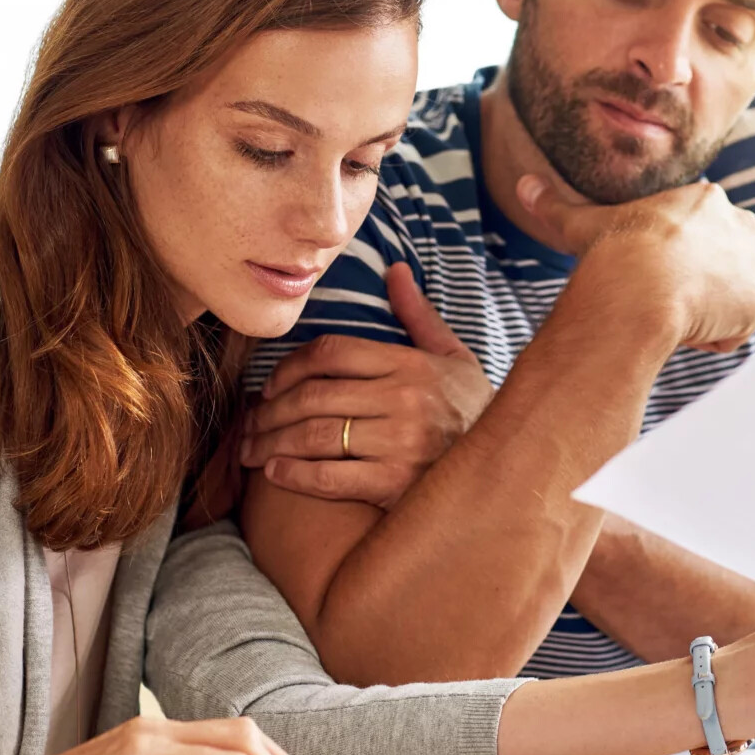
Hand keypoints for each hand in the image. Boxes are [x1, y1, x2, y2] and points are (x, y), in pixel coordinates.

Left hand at [239, 264, 493, 506]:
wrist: (506, 469)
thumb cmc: (472, 411)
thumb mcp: (452, 357)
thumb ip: (417, 316)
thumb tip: (395, 270)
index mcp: (410, 364)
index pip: (331, 352)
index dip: (289, 367)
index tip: (269, 386)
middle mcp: (405, 399)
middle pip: (314, 395)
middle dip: (269, 411)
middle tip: (248, 424)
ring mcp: (401, 443)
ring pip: (315, 435)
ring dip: (271, 443)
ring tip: (250, 449)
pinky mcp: (396, 484)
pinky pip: (330, 478)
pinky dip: (295, 475)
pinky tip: (275, 473)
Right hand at [515, 173, 754, 352]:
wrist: (642, 289)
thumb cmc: (613, 254)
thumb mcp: (582, 225)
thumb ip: (556, 205)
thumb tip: (523, 185)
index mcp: (707, 200)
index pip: (704, 235)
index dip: (678, 261)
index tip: (653, 275)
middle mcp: (743, 225)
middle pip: (729, 262)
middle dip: (704, 283)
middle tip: (665, 297)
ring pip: (734, 297)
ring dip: (708, 311)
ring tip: (673, 313)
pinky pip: (738, 329)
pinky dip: (714, 337)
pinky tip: (687, 330)